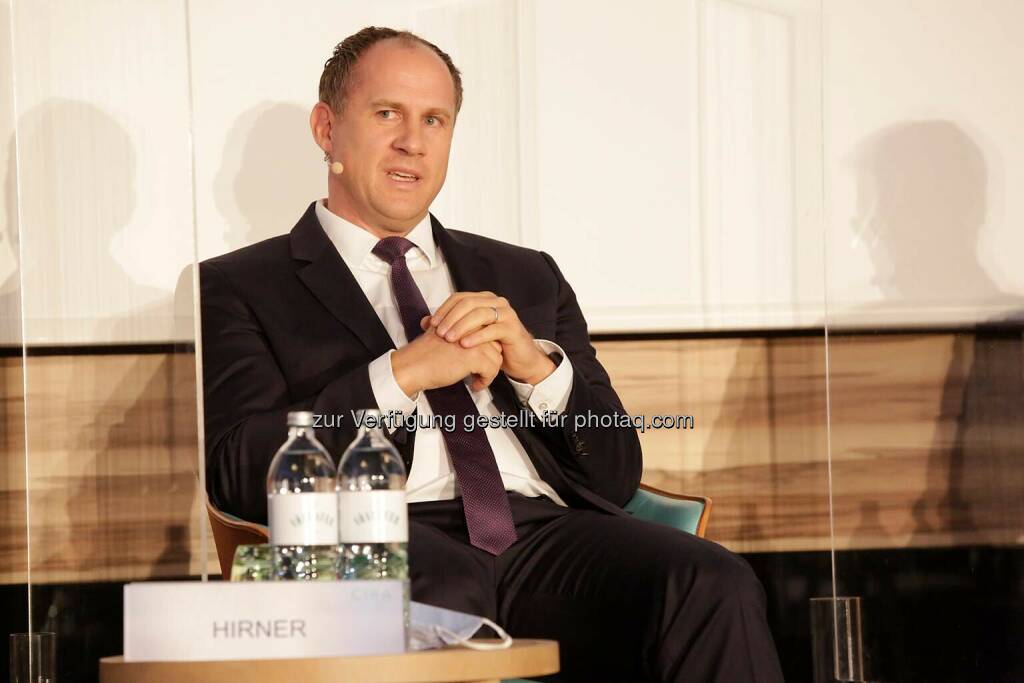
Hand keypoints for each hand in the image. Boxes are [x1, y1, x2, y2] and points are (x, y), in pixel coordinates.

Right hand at [391, 316, 503, 394]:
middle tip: (478, 372)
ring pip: (497, 358)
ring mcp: (476, 342)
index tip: (478, 362)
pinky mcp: (476, 356)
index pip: (488, 334)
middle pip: (495, 345)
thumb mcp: (442, 334)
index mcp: (465, 321)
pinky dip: (485, 381)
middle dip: (489, 361)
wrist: (413, 365)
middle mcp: (473, 328)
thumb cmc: (424, 353)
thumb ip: (457, 333)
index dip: (485, 349)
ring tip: (476, 380)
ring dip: (489, 373)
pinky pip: (492, 370)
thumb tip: (472, 341)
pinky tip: (474, 386)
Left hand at [430, 292, 554, 384]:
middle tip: (439, 332)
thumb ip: (450, 325)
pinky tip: (465, 345)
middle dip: (451, 318)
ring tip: (448, 339)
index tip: (431, 323)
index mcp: (484, 299)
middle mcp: (496, 302)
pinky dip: (477, 337)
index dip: (444, 309)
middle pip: (468, 303)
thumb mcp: (469, 333)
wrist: (519, 360)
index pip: (459, 297)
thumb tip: (424, 321)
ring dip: (461, 326)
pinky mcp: (512, 328)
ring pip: (479, 314)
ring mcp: (506, 314)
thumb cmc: (493, 346)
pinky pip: (492, 330)